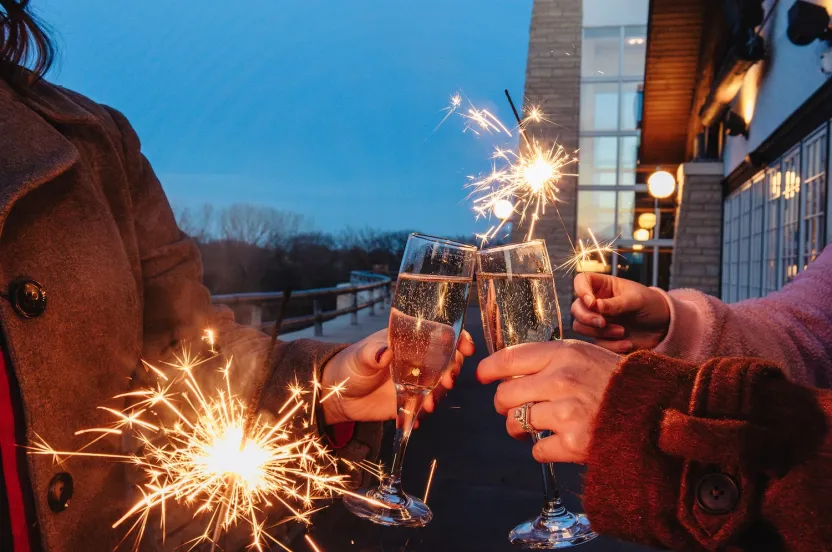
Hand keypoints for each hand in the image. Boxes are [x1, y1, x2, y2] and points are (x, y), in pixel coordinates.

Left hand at [320, 328, 474, 424]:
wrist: (337, 396)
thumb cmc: (348, 365)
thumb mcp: (360, 357)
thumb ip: (372, 353)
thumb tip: (384, 352)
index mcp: (409, 340)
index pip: (441, 333)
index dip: (457, 338)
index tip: (465, 348)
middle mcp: (418, 359)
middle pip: (448, 360)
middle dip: (453, 370)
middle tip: (446, 382)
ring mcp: (417, 381)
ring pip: (441, 385)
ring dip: (440, 395)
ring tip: (427, 405)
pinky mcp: (411, 401)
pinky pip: (427, 406)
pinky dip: (424, 413)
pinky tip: (415, 419)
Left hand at [477, 339, 618, 463]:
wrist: (654, 413)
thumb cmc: (616, 383)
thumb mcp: (584, 356)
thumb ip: (549, 359)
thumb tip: (508, 370)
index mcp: (564, 354)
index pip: (509, 358)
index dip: (488, 369)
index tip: (481, 375)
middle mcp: (562, 380)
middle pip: (504, 394)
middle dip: (503, 405)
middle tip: (513, 408)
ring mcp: (567, 412)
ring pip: (515, 422)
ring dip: (520, 429)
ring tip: (536, 427)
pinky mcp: (573, 443)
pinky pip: (536, 451)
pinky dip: (543, 451)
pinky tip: (559, 442)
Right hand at [571, 272, 669, 352]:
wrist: (665, 327)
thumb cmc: (652, 305)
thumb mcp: (637, 300)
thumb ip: (616, 303)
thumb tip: (594, 306)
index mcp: (604, 286)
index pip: (581, 281)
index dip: (581, 290)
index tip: (592, 302)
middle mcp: (597, 302)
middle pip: (576, 308)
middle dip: (587, 317)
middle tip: (603, 323)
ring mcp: (598, 320)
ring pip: (581, 327)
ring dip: (600, 332)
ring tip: (623, 332)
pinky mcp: (603, 337)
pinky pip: (596, 343)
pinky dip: (611, 345)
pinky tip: (628, 343)